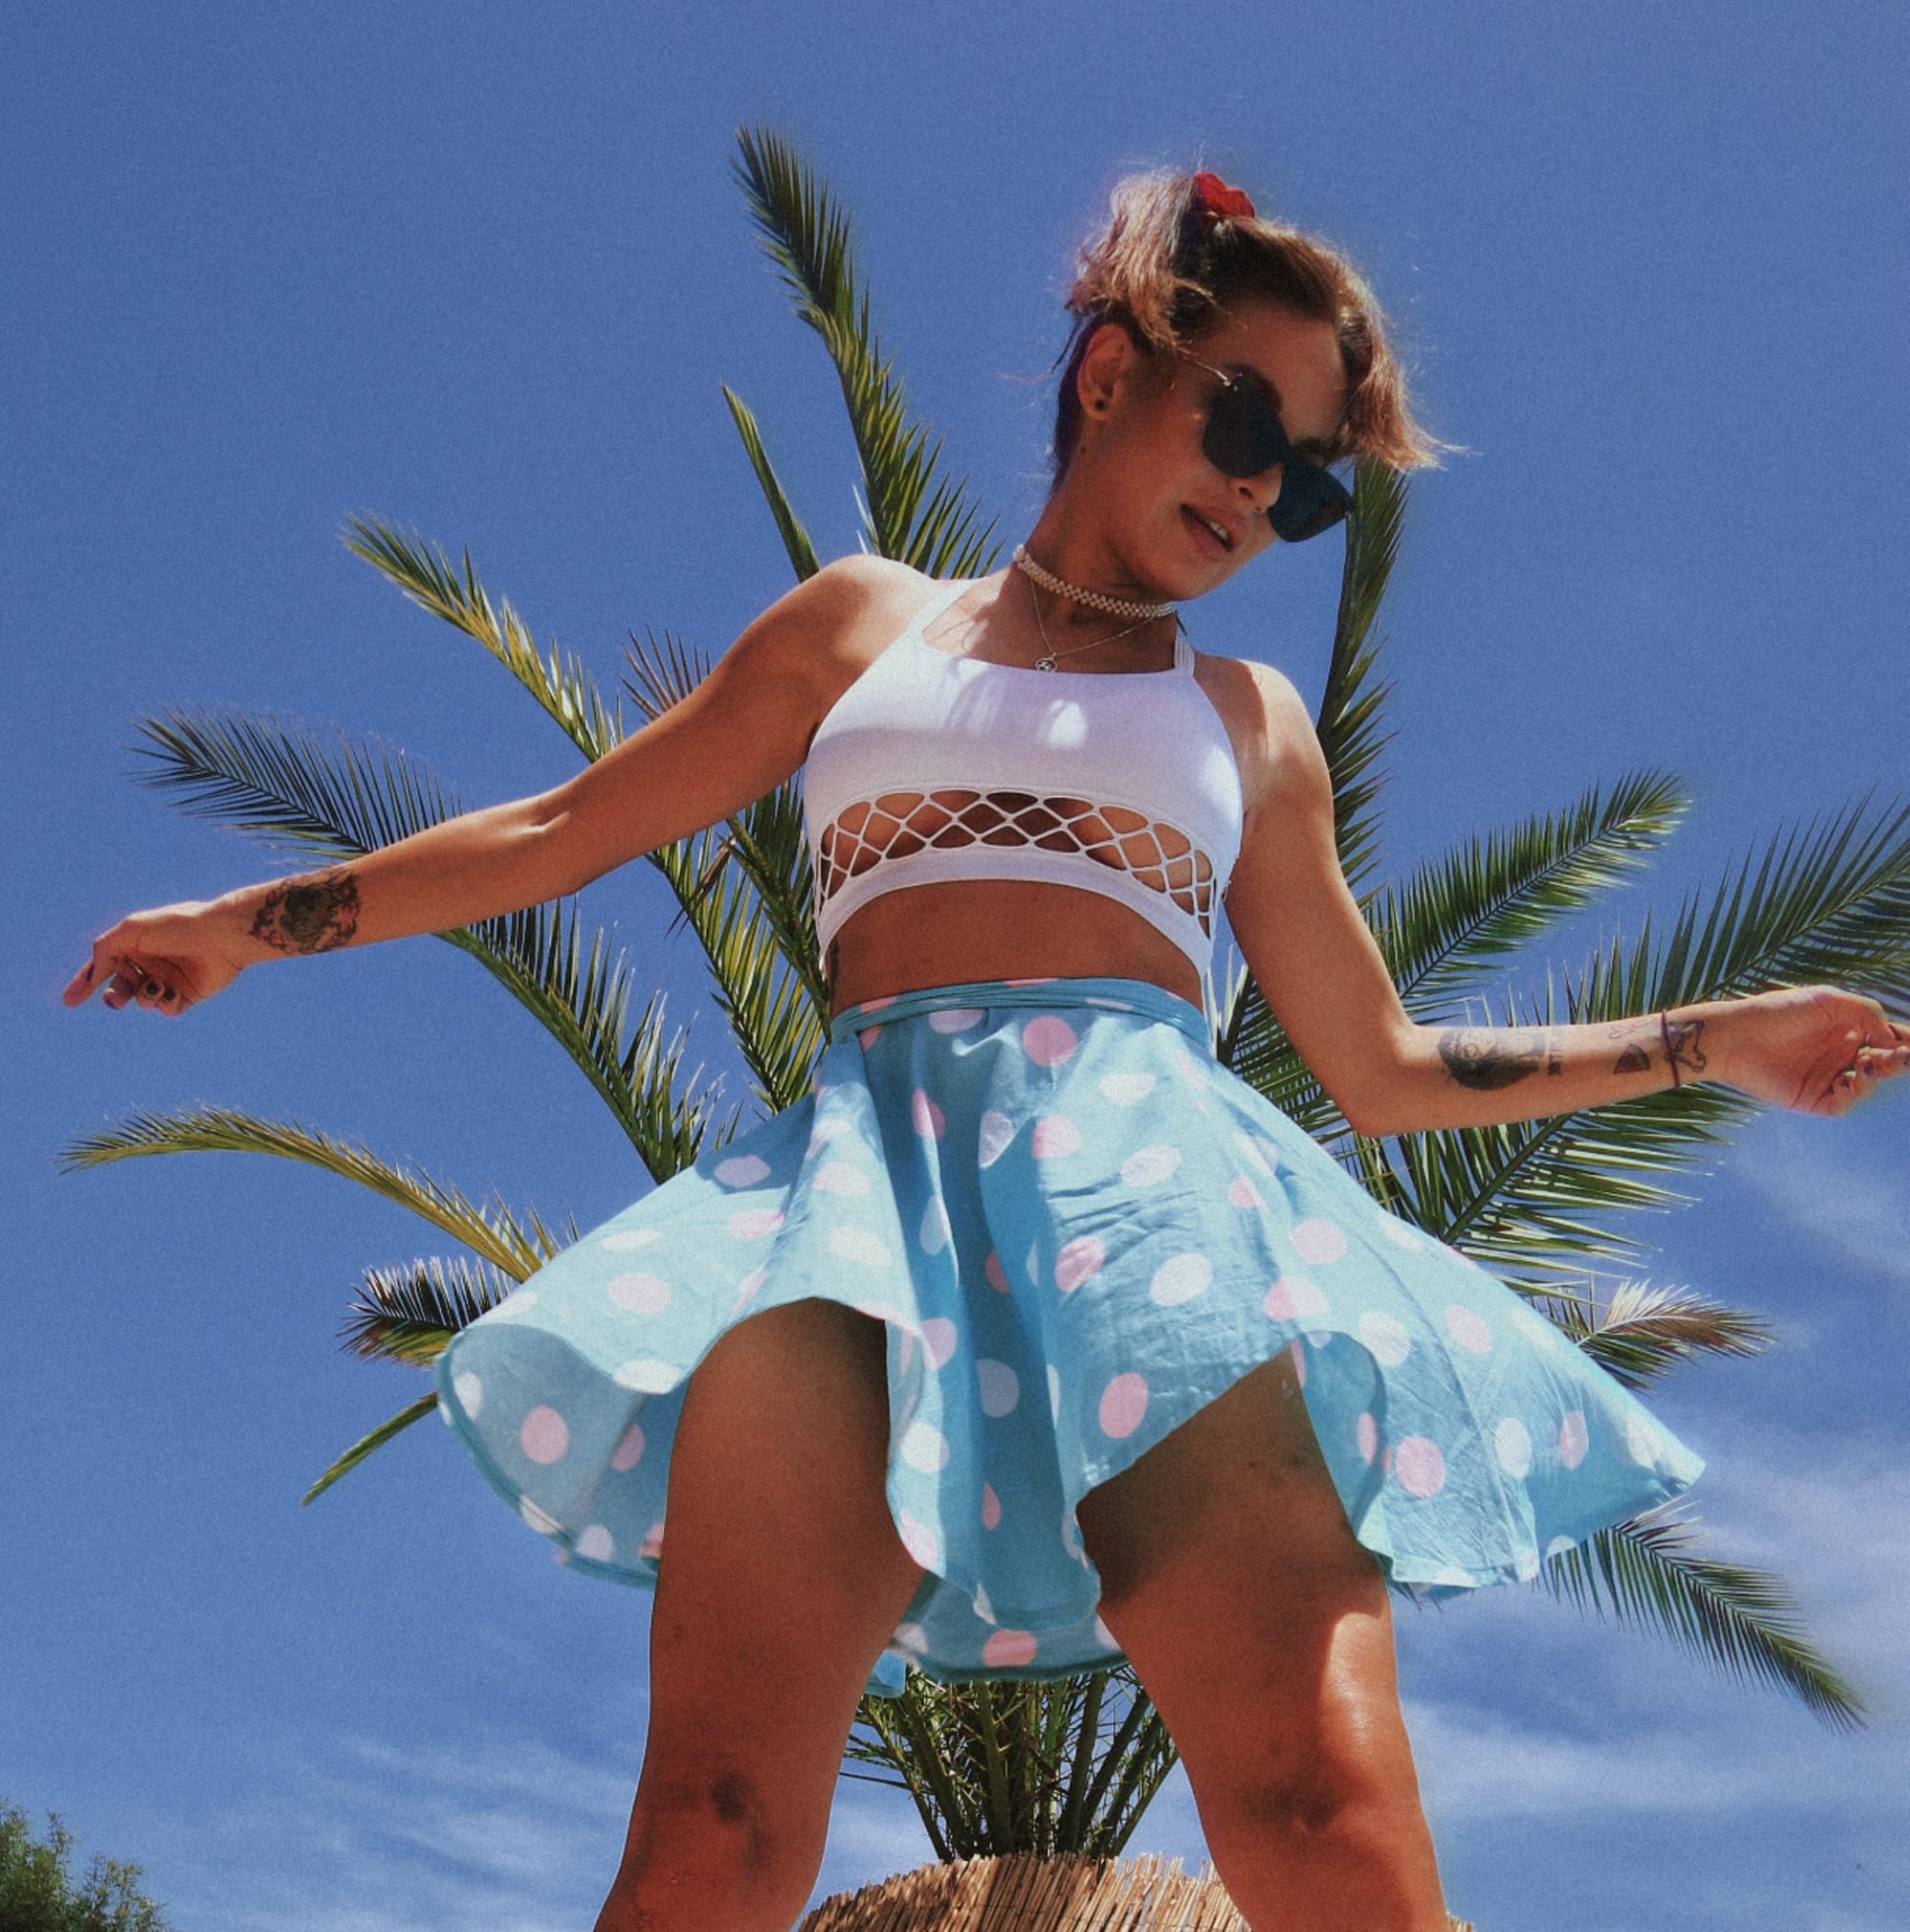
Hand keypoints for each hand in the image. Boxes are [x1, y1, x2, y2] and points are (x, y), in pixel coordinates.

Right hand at [63, 901, 249, 1015]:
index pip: (103, 967)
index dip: (85, 984)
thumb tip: (93, 971)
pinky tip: (173, 991)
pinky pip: (167, 1009)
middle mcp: (151, 962)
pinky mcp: (189, 994)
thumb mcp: (132, 930)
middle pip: (121, 988)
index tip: (68, 1002)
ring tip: (156, 986)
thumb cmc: (177, 926)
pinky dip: (166, 1003)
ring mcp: (169, 979)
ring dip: (144, 996)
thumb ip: (105, 949)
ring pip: (143, 1000)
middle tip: (116, 998)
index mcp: (134, 945)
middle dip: (115, 996)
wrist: (222, 936)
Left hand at [1713, 985, 1909, 1115]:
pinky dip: (1854, 1095)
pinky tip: (1849, 1081)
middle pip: (1885, 1063)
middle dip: (1899, 1060)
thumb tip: (1893, 1036)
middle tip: (1902, 1056)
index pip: (1888, 1038)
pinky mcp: (1812, 1098)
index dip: (1906, 1041)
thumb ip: (1866, 1012)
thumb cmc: (1779, 1011)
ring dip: (1875, 1075)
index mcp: (1848, 1031)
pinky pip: (1844, 1103)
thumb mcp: (1828, 1000)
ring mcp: (1828, 1078)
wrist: (1736, 1034)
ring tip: (1866, 1062)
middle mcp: (1842, 1055)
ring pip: (1869, 1084)